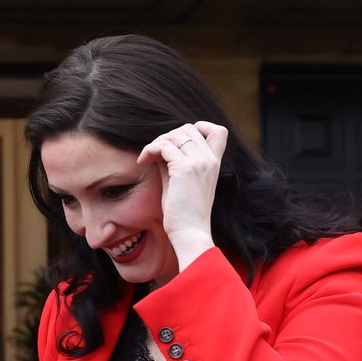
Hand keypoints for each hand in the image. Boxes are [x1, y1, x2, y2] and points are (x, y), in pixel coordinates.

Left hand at [137, 121, 227, 269]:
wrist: (190, 233)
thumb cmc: (184, 214)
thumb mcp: (181, 183)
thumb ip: (174, 163)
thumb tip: (159, 149)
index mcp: (215, 163)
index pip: (218, 130)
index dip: (198, 127)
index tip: (178, 143)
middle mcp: (210, 160)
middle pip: (189, 128)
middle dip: (168, 136)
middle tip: (155, 153)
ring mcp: (199, 163)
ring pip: (175, 135)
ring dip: (157, 142)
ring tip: (147, 157)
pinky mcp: (184, 169)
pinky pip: (164, 146)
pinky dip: (150, 149)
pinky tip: (143, 161)